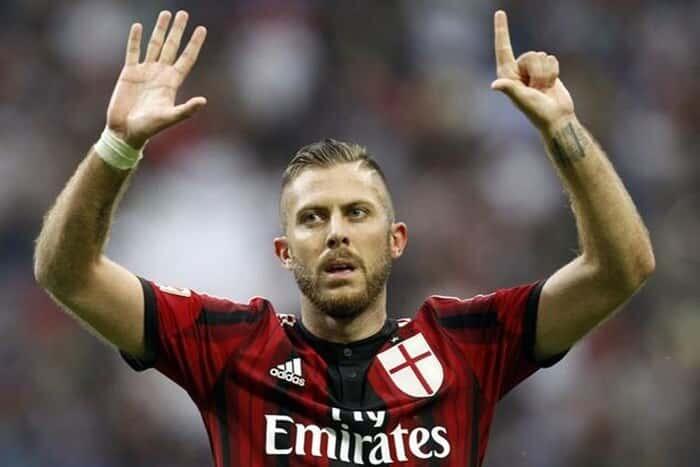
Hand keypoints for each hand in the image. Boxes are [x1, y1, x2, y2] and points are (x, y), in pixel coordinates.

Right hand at [106, 11, 206, 148]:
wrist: (125, 131)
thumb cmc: (148, 128)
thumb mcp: (169, 118)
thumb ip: (186, 110)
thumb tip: (203, 101)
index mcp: (172, 83)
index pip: (186, 58)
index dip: (194, 44)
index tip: (202, 29)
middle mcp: (160, 74)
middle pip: (172, 47)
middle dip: (177, 30)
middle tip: (183, 13)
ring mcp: (145, 72)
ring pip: (154, 45)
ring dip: (160, 30)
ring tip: (165, 14)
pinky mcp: (129, 73)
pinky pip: (133, 51)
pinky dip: (135, 39)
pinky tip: (138, 26)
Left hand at [491, 10, 574, 133]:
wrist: (557, 117)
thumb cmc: (537, 111)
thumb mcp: (522, 99)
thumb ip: (510, 89)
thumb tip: (495, 85)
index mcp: (506, 75)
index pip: (503, 48)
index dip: (501, 30)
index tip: (499, 12)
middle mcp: (517, 70)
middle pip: (530, 55)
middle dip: (538, 72)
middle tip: (537, 90)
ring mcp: (532, 70)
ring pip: (543, 56)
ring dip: (546, 74)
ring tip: (543, 89)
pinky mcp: (546, 69)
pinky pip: (552, 59)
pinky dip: (554, 72)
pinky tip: (550, 85)